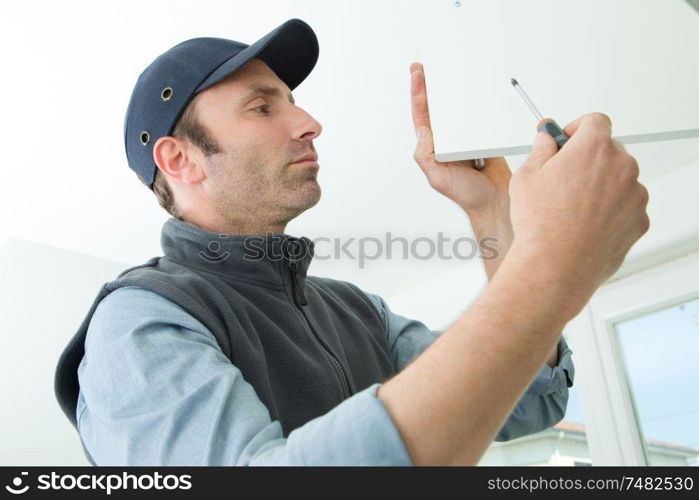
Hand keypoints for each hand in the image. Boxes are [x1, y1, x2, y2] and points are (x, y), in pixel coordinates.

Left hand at [410, 62, 511, 213]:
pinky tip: (475, 89)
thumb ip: (426, 157)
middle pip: (437, 107)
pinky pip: (478, 115)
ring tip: (448, 70)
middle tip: (428, 64)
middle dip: (431, 86)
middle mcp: (446, 141)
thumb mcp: (439, 179)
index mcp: (433, 148)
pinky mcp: (483, 136)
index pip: (422, 115)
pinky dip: (476, 102)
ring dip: (452, 91)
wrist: (496, 202)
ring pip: (456, 109)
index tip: (418, 73)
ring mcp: (464, 138)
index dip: (419, 93)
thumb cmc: (467, 195)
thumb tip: (422, 132)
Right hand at [509, 112, 649, 312]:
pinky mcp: (639, 220)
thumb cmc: (540, 224)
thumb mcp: (527, 176)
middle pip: (609, 149)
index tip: (568, 139)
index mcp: (593, 148)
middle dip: (588, 159)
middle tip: (563, 177)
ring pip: (619, 179)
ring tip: (572, 208)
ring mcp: (634, 194)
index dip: (578, 128)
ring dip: (601, 185)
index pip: (595, 120)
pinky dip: (610, 210)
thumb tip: (547, 141)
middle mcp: (621, 167)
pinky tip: (585, 224)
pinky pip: (626, 206)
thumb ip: (541, 150)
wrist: (555, 265)